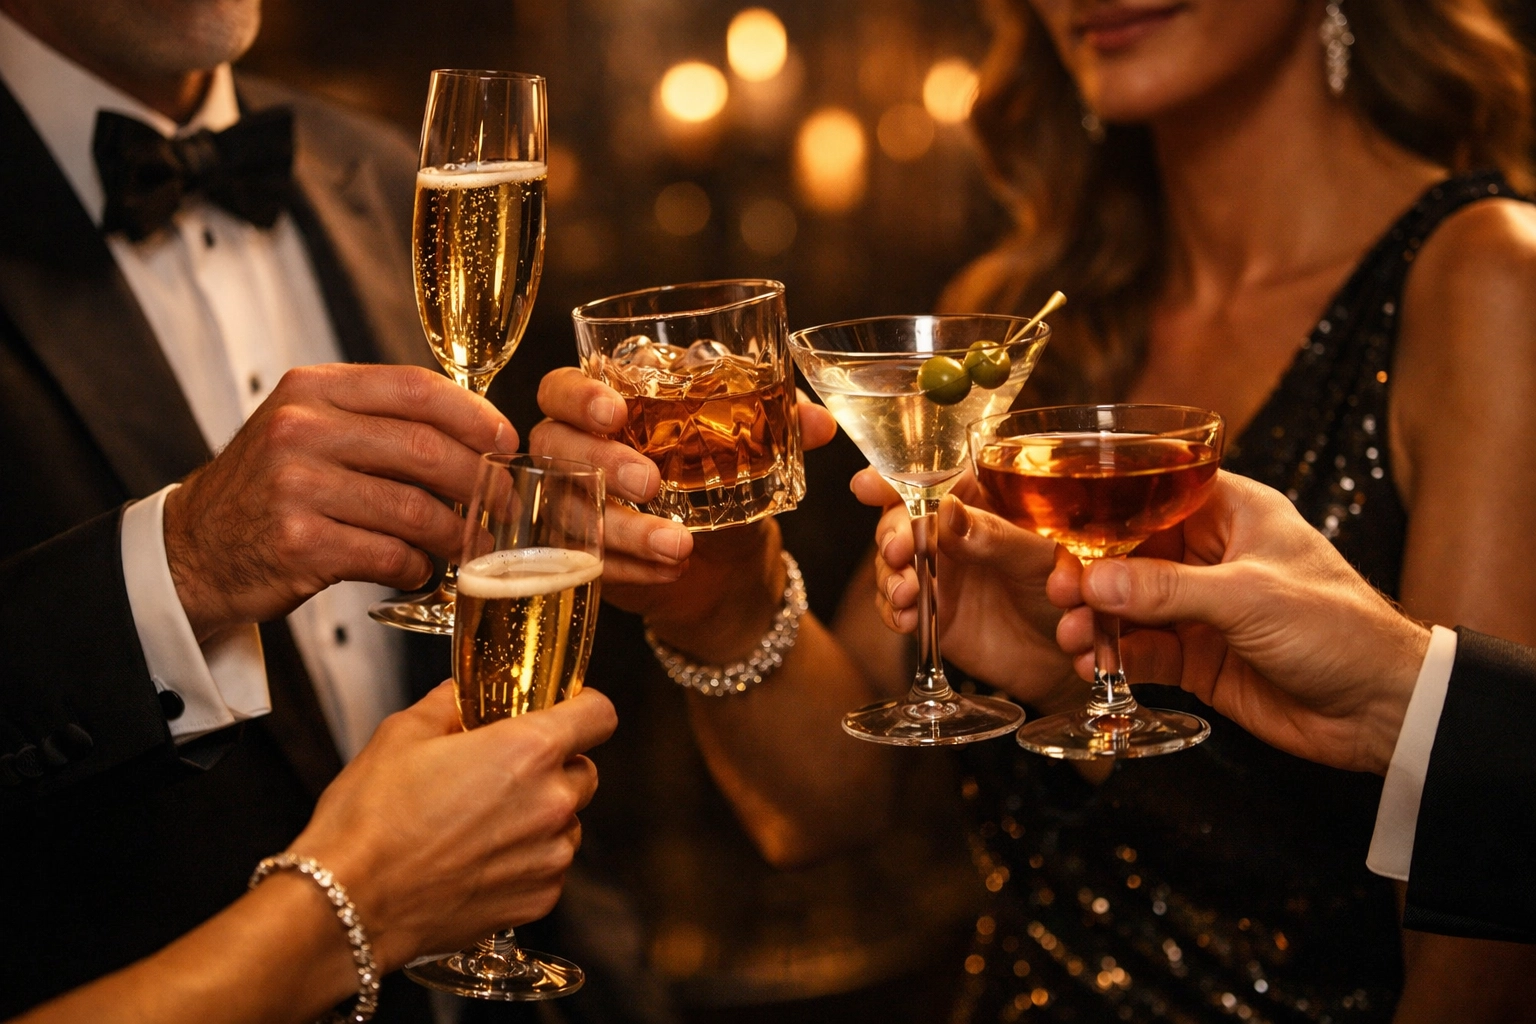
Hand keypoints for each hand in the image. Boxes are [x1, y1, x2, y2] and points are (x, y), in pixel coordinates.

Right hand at [164, 364, 517, 640]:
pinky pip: (389, 556)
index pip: (416, 389)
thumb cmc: (270, 488)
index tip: (506, 443)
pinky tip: (418, 570)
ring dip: (456, 535)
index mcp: (313, 390)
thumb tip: (476, 435)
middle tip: (503, 505)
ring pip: (415, 510)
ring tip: (469, 546)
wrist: (192, 548)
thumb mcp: (308, 429)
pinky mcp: (299, 543)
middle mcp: (301, 429)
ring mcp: (297, 486)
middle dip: (480, 482)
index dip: (475, 417)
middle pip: (426, 450)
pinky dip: (416, 568)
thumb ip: (377, 420)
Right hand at [289, 683, 616, 971]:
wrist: (349, 904)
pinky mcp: (537, 900)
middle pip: (584, 771)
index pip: (600, 714)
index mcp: (528, 750)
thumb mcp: (402, 734)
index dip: (584, 707)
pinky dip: (526, 860)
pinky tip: (478, 858)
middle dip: (553, 766)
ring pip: (568, 822)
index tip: (567, 711)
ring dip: (541, 817)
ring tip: (483, 822)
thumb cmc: (370, 821)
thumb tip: (460, 697)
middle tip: (504, 772)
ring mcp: (548, 856)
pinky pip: (549, 867)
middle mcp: (550, 803)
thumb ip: (448, 705)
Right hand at [531, 367, 835, 660]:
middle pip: (554, 444)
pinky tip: (666, 571)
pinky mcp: (583, 560)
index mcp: (611, 407)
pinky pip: (586, 563)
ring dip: (625, 528)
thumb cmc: (728, 484)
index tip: (616, 410)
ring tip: (679, 543)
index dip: (578, 395)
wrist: (731, 568)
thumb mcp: (754, 450)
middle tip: (651, 481)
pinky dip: (629, 567)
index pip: (563, 387)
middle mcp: (579, 453)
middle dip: (601, 461)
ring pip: (572, 511)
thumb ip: (782, 423)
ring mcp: (575, 508)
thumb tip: (817, 421)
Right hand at [854, 469, 1081, 710]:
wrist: (1070, 656)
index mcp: (981, 502)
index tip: (868, 485)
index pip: (932, 476)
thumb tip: (946, 512)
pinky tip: (906, 618)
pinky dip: (894, 611)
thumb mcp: (1038, 557)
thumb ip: (993, 536)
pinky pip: (898, 606)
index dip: (894, 477)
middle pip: (902, 518)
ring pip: (893, 562)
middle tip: (897, 551)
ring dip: (889, 575)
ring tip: (906, 592)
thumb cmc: (1070, 594)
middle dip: (891, 533)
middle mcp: (952, 533)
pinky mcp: (932, 612)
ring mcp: (939, 572)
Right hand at [1047, 471, 1428, 774]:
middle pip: (1130, 554)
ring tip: (1074, 640)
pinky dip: (1116, 658)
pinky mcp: (1200, 657)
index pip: (1153, 497)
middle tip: (1060, 595)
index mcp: (1233, 513)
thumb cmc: (1339, 629)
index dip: (1104, 513)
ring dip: (1097, 622)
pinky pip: (1143, 651)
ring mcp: (1203, 609)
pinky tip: (1093, 667)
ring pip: (1129, 606)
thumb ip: (1166, 590)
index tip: (1064, 534)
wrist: (1382, 710)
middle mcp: (1212, 556)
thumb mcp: (1248, 597)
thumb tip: (1096, 581)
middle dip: (1090, 576)